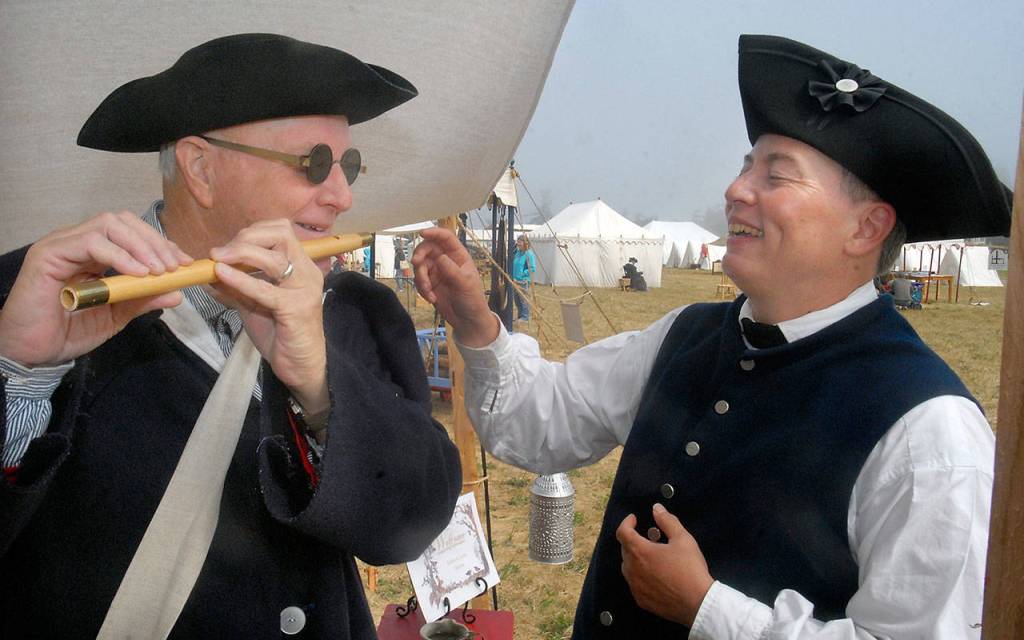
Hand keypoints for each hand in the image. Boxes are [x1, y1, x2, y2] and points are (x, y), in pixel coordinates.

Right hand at [0, 211, 190, 366]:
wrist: (33, 353)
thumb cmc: (67, 333)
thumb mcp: (115, 316)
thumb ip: (142, 300)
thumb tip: (177, 292)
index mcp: (93, 253)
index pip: (131, 233)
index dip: (160, 244)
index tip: (183, 263)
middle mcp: (77, 242)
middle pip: (122, 221)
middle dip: (154, 241)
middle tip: (173, 266)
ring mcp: (62, 244)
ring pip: (108, 225)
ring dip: (140, 246)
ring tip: (159, 271)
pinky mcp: (49, 254)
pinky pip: (90, 242)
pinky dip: (118, 255)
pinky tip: (137, 274)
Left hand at [208, 219, 327, 413]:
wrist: (299, 366)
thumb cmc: (280, 334)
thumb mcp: (253, 303)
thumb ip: (236, 285)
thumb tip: (208, 270)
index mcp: (301, 266)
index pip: (281, 230)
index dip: (252, 231)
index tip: (229, 246)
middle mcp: (307, 272)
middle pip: (281, 233)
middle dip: (246, 237)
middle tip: (221, 252)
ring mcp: (304, 289)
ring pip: (274, 257)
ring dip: (241, 253)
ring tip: (217, 259)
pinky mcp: (296, 309)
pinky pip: (265, 289)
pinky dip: (241, 279)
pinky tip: (221, 276)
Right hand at [411, 228, 497, 346]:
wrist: (467, 321)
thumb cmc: (472, 300)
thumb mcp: (465, 284)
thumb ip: (452, 270)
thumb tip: (439, 257)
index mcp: (458, 256)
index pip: (445, 238)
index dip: (434, 232)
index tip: (422, 233)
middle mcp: (446, 260)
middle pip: (427, 249)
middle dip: (420, 255)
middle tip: (416, 263)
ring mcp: (436, 272)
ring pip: (420, 266)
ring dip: (420, 278)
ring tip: (429, 292)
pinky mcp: (429, 284)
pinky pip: (418, 281)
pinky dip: (421, 290)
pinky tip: (432, 299)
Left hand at [616, 503, 713, 626]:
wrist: (698, 603)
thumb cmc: (690, 568)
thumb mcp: (682, 539)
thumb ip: (667, 521)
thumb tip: (656, 508)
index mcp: (639, 552)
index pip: (622, 532)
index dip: (626, 523)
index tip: (634, 519)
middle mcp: (632, 569)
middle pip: (625, 549)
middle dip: (634, 539)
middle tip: (651, 537)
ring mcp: (635, 586)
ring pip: (628, 567)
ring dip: (636, 558)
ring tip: (653, 556)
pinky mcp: (641, 600)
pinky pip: (634, 583)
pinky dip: (640, 575)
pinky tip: (655, 575)